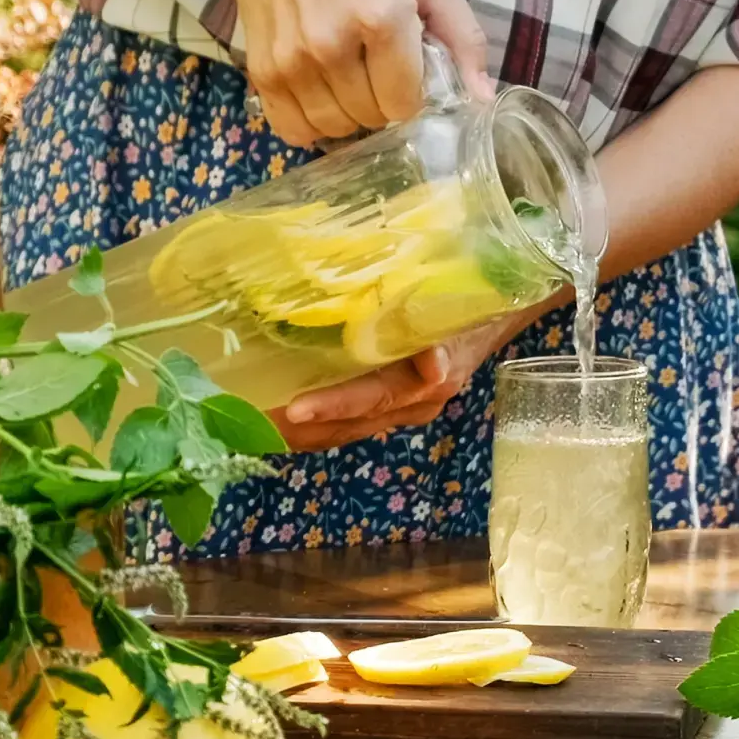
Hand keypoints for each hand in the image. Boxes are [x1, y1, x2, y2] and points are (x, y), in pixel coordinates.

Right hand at [228, 0, 491, 146]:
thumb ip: (461, 36)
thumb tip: (482, 99)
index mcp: (381, 17)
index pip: (405, 103)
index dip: (409, 94)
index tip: (402, 72)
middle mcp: (333, 45)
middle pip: (370, 118)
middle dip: (379, 102)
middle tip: (372, 69)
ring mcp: (293, 63)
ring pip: (335, 129)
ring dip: (347, 115)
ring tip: (345, 80)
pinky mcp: (263, 74)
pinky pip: (294, 132)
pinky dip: (310, 126)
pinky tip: (318, 99)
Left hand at [270, 321, 513, 452]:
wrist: (488, 320)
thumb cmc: (468, 309)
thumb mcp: (460, 316)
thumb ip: (443, 341)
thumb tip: (432, 367)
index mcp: (423, 387)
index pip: (370, 399)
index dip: (332, 405)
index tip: (293, 409)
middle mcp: (408, 407)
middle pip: (347, 424)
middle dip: (299, 427)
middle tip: (250, 421)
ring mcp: (397, 411)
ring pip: (341, 428)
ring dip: (299, 429)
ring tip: (252, 422)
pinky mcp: (387, 406)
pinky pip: (345, 421)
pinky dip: (312, 420)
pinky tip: (279, 413)